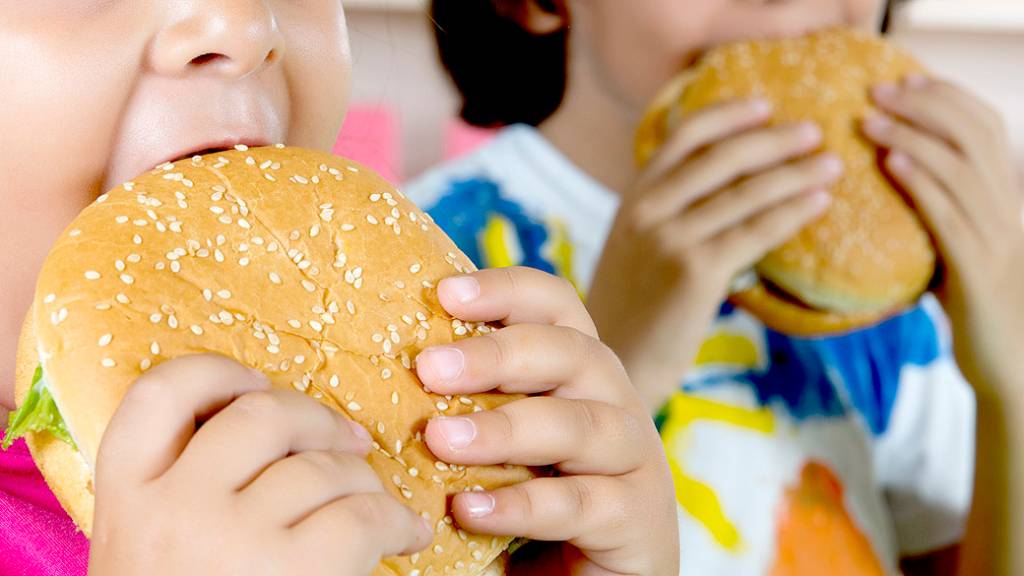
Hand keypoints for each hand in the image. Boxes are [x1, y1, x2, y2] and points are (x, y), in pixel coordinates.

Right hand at [88, 355, 431, 575]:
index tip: (254, 385)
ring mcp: (232, 539)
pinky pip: (362, 516)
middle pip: (261, 413)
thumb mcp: (148, 553)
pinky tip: (408, 536)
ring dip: (364, 480)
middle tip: (346, 442)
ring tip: (377, 505)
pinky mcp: (294, 573)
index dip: (216, 373)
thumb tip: (271, 432)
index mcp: (125, 499)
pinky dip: (397, 521)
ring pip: (322, 467)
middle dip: (317, 418)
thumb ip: (179, 492)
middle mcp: (174, 508)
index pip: (158, 393)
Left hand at [416, 268, 678, 575]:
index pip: (555, 306)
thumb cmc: (529, 502)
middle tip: (429, 368)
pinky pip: (580, 503)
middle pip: (570, 353)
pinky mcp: (639, 519)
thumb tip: (379, 366)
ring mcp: (634, 459)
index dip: (507, 290)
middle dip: (497, 355)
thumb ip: (463, 405)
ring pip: (578, 425)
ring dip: (505, 428)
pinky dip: (523, 503)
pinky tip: (469, 510)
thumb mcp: (496, 444)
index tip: (445, 294)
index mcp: (578, 370)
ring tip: (440, 441)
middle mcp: (613, 401)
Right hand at [588, 98, 841, 410]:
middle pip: (723, 157)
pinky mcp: (696, 271)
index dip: (728, 115)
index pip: (683, 136)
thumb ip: (665, 213)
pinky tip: (820, 203)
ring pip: (746, 192)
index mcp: (633, 198)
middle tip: (814, 131)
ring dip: (796, 173)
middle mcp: (648, 210)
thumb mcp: (634, 248)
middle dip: (774, 140)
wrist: (616, 363)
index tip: (765, 105)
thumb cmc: (633, 310)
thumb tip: (724, 189)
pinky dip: (792, 212)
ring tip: (832, 164)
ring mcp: (671, 238)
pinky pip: (756, 231)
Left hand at [864, 75, 1023, 393]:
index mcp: (1007, 197)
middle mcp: (1009, 208)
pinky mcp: (978, 269)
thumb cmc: (978, 307)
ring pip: (959, 168)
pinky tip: (891, 162)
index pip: (986, 128)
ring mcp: (998, 237)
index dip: (946, 98)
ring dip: (911, 136)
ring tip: (869, 119)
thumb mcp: (961, 250)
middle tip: (876, 91)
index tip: (904, 81)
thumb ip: (941, 214)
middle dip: (923, 105)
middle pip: (973, 135)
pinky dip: (920, 182)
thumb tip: (895, 182)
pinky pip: (949, 215)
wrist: (1011, 366)